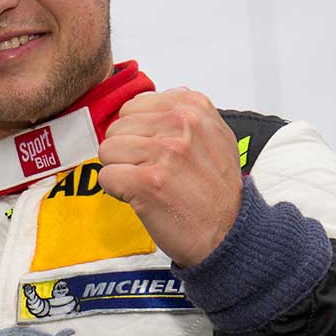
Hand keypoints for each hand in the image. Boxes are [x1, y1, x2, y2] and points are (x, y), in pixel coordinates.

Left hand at [97, 88, 241, 267]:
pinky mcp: (146, 181)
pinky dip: (117, 191)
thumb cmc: (218, 190)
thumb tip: (147, 104)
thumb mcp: (216, 136)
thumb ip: (184, 114)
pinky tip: (141, 198)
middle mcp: (180, 124)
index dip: (138, 133)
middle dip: (127, 152)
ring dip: (121, 171)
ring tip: (148, 184)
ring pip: (107, 150)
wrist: (229, 232)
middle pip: (117, 128)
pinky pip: (106, 176)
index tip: (157, 153)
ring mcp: (163, 152)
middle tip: (152, 172)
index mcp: (193, 107)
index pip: (133, 107)